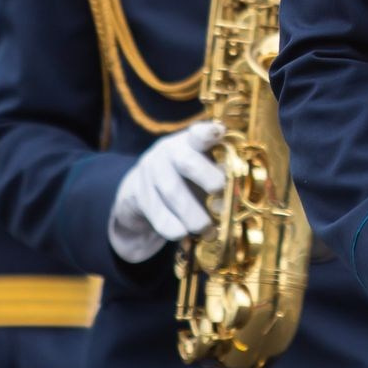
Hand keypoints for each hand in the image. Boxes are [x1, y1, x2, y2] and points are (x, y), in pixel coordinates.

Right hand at [107, 119, 225, 264]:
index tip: (220, 132)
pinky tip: (183, 235)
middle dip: (207, 179)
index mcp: (190, 142)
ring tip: (208, 230)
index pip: (199, 133)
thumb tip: (230, 198)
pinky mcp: (137, 193)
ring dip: (194, 215)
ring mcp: (150, 170)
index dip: (209, 132)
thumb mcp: (202, 173)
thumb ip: (218, 178)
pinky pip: (157, 213)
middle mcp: (169, 151)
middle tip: (221, 198)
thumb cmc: (184, 182)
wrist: (142, 197)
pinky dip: (173, 227)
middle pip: (187, 162)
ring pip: (172, 192)